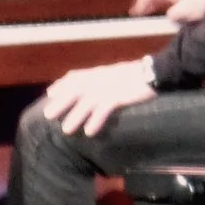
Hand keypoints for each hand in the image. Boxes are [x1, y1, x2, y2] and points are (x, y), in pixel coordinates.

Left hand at [41, 57, 157, 135]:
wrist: (156, 72)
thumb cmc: (139, 74)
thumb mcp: (117, 72)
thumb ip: (104, 78)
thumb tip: (93, 88)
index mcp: (99, 72)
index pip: (75, 76)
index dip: (62, 84)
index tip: (51, 93)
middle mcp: (101, 78)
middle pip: (76, 90)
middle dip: (61, 102)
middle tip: (48, 115)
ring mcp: (109, 86)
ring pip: (87, 102)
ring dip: (75, 116)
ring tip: (66, 130)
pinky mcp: (119, 95)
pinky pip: (104, 109)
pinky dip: (95, 120)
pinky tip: (89, 131)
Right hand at [132, 0, 204, 21]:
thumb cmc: (203, 3)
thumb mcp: (186, 11)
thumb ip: (173, 14)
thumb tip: (169, 15)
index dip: (141, 1)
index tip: (135, 13)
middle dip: (145, 1)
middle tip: (138, 12)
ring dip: (153, 2)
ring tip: (148, 12)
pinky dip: (163, 2)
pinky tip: (165, 10)